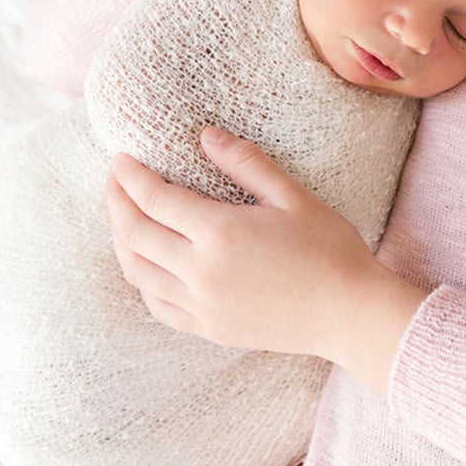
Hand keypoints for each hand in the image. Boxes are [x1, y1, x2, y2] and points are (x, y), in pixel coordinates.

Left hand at [103, 127, 428, 388]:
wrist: (349, 315)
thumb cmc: (330, 251)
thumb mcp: (294, 197)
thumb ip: (246, 164)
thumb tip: (206, 136)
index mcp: (220, 233)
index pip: (155, 199)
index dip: (131, 176)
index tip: (122, 159)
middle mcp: (200, 272)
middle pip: (134, 234)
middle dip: (116, 201)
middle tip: (115, 179)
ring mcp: (201, 305)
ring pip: (137, 271)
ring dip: (121, 240)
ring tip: (123, 215)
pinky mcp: (208, 328)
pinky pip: (157, 304)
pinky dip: (141, 279)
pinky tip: (146, 263)